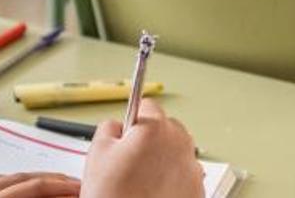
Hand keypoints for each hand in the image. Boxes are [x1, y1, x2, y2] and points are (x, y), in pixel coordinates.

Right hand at [81, 99, 204, 197]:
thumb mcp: (97, 153)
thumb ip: (109, 128)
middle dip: (150, 139)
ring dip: (162, 160)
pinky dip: (171, 181)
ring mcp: (192, 168)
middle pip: (166, 128)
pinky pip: (183, 176)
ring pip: (176, 153)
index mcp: (155, 128)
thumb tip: (118, 126)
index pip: (147, 105)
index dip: (133, 120)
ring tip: (139, 183)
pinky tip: (152, 195)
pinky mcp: (197, 190)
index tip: (127, 132)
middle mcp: (180, 144)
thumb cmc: (113, 197)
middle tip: (129, 162)